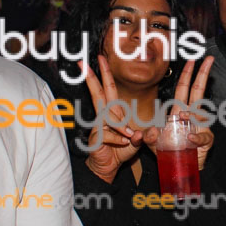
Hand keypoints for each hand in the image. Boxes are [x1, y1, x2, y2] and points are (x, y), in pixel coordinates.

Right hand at [80, 56, 145, 182]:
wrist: (108, 166)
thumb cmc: (121, 150)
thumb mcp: (136, 140)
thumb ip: (141, 135)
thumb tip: (141, 133)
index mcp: (114, 112)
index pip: (109, 89)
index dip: (105, 74)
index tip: (100, 59)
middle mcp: (104, 116)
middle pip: (98, 93)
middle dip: (93, 78)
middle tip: (84, 63)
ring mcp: (98, 126)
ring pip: (108, 118)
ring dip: (121, 126)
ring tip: (130, 137)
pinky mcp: (95, 138)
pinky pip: (109, 135)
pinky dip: (119, 140)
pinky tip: (124, 144)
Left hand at [142, 57, 215, 169]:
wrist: (180, 168)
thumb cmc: (168, 151)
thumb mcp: (151, 143)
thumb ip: (146, 137)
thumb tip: (147, 133)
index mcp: (180, 111)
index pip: (185, 88)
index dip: (188, 74)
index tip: (192, 60)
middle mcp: (192, 116)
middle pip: (198, 91)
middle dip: (202, 74)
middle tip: (207, 60)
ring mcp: (200, 127)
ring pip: (200, 114)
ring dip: (192, 113)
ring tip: (183, 116)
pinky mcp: (205, 141)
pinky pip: (202, 137)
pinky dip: (196, 137)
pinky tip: (190, 137)